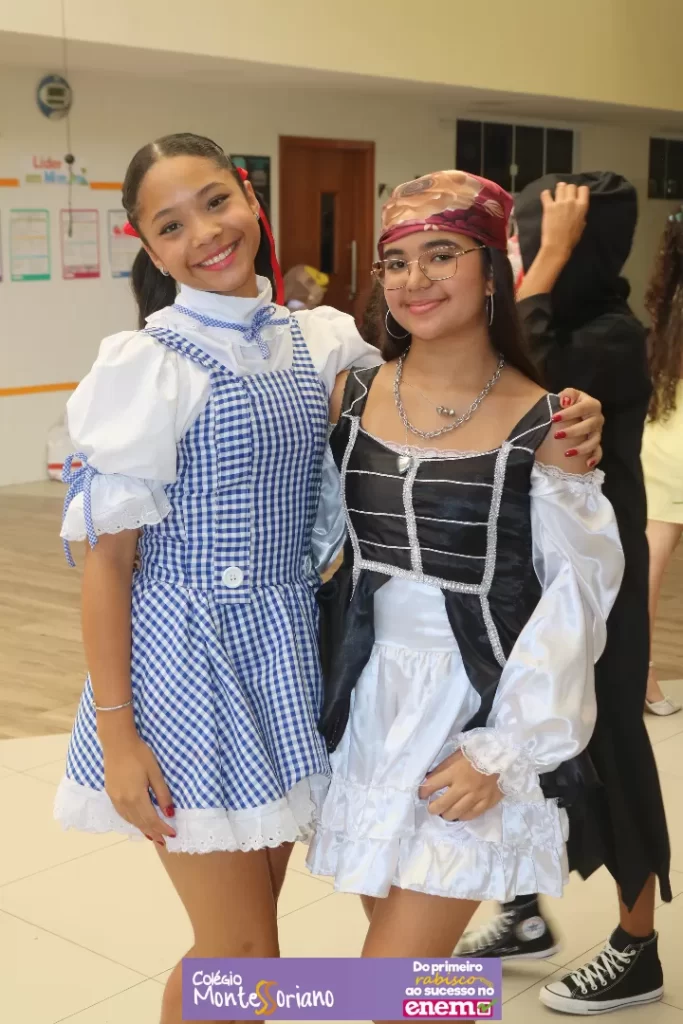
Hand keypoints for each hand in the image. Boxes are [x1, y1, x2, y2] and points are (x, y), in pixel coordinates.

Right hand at [102, 732, 176, 846]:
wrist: (117, 742)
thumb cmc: (139, 754)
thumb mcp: (155, 772)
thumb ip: (162, 794)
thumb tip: (170, 813)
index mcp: (136, 797)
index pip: (152, 820)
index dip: (162, 829)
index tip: (173, 834)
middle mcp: (124, 802)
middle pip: (141, 823)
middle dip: (154, 833)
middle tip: (164, 842)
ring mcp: (115, 799)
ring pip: (131, 820)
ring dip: (142, 829)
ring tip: (153, 836)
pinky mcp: (111, 794)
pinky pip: (123, 814)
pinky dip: (132, 821)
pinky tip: (137, 822)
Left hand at [418, 750, 502, 821]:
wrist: (504, 756)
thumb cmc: (478, 753)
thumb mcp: (457, 754)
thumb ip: (443, 767)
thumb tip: (429, 779)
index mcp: (454, 772)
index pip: (432, 785)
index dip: (423, 792)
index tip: (422, 794)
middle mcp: (464, 787)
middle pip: (442, 804)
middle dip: (433, 808)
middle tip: (431, 808)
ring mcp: (476, 797)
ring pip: (456, 813)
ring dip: (447, 815)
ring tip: (444, 813)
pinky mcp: (487, 802)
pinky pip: (472, 815)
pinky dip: (463, 816)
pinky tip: (459, 814)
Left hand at [540, 182, 589, 257]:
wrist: (557, 245)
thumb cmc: (571, 239)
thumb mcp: (582, 225)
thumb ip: (581, 214)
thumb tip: (578, 209)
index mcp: (582, 206)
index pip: (583, 189)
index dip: (579, 190)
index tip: (576, 194)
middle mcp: (571, 201)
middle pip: (571, 186)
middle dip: (568, 189)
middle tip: (565, 195)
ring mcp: (560, 203)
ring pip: (560, 186)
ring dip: (559, 189)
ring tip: (557, 194)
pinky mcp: (548, 206)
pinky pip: (546, 194)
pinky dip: (546, 194)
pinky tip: (547, 197)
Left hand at [554, 389, 603, 468]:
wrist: (570, 412)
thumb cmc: (569, 403)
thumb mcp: (568, 394)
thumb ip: (567, 394)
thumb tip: (565, 401)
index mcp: (591, 404)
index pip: (582, 408)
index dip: (569, 413)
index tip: (553, 418)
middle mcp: (597, 418)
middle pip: (589, 426)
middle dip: (573, 432)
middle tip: (556, 436)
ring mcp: (598, 432)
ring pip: (594, 441)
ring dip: (581, 448)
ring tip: (567, 453)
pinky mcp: (596, 443)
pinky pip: (599, 452)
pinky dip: (595, 458)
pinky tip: (587, 464)